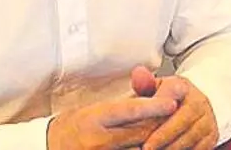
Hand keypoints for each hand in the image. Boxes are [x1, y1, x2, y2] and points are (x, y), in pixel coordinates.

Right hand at [46, 95, 176, 149]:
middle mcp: (100, 139)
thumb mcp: (98, 108)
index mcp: (97, 117)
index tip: (172, 103)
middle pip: (141, 132)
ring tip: (170, 136)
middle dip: (161, 126)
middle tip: (180, 118)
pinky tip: (155, 146)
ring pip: (141, 149)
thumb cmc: (78, 125)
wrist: (50, 146)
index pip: (131, 110)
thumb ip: (127, 103)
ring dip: (157, 143)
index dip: (154, 106)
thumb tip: (154, 87)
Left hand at [134, 75, 218, 149]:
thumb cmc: (170, 98)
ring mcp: (208, 120)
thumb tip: (138, 73)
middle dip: (163, 137)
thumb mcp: (158, 87)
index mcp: (184, 87)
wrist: (198, 104)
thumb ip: (145, 84)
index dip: (158, 115)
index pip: (171, 99)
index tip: (144, 127)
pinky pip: (199, 148)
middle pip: (182, 121)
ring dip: (173, 148)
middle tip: (146, 148)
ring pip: (191, 137)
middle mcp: (200, 103)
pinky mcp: (212, 137)